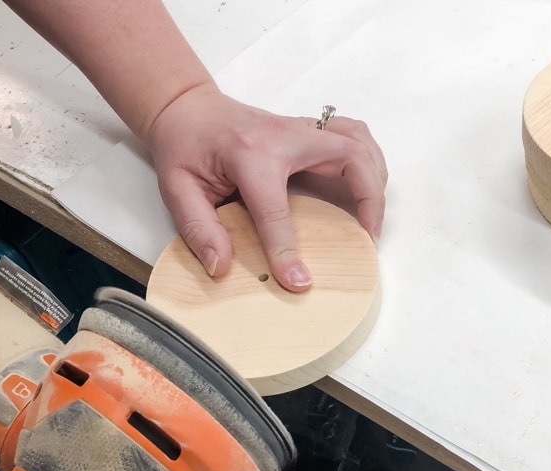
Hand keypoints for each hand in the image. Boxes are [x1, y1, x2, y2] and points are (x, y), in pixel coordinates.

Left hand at [146, 84, 387, 291]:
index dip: (288, 249)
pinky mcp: (309, 130)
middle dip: (370, 198)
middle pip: (350, 157)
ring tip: (372, 214)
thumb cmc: (182, 146)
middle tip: (368, 236)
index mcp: (249, 155)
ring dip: (375, 176)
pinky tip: (365, 184)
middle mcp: (285, 136)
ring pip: (360, 141)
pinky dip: (368, 159)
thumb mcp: (176, 188)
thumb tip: (222, 267)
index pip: (276, 209)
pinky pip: (354, 136)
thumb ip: (198, 228)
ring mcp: (301, 128)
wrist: (187, 108)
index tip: (299, 282)